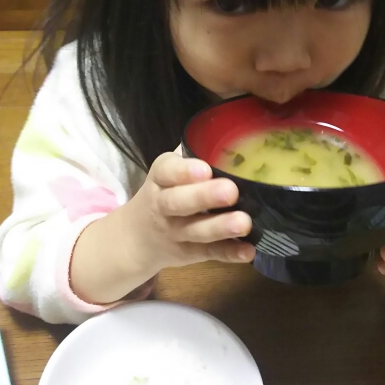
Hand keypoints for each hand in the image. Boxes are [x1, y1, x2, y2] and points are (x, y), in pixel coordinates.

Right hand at [124, 151, 254, 272]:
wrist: (137, 235)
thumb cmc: (165, 190)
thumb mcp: (169, 170)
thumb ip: (192, 154)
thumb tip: (231, 131)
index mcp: (160, 178)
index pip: (167, 172)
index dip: (185, 171)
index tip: (205, 169)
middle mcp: (163, 206)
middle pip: (179, 202)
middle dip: (204, 196)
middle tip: (231, 191)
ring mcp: (175, 232)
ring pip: (196, 230)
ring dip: (221, 227)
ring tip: (245, 222)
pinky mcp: (189, 253)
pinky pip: (208, 253)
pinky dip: (228, 253)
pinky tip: (248, 251)